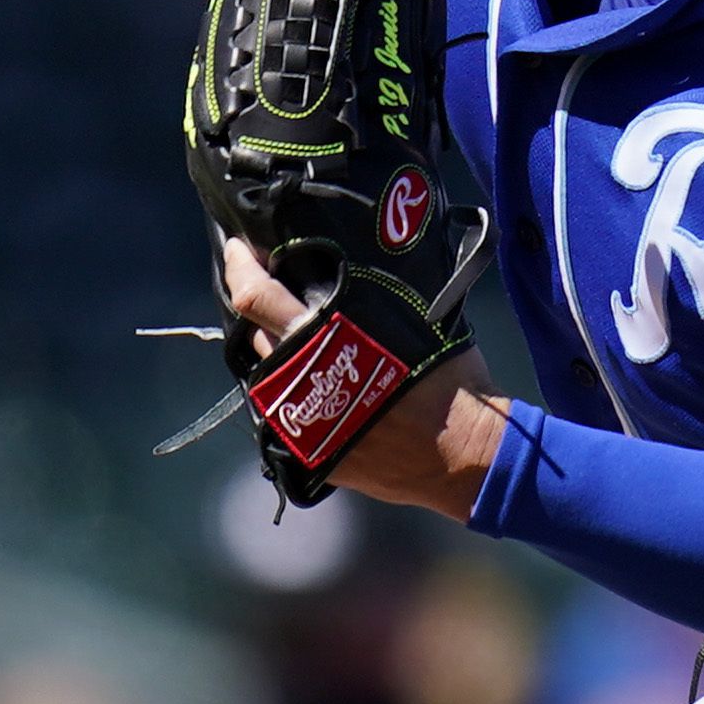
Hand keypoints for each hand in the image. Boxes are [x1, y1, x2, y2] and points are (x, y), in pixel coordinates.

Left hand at [217, 232, 508, 516]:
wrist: (464, 455)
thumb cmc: (451, 383)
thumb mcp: (417, 323)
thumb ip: (374, 304)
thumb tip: (358, 274)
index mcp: (326, 337)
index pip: (256, 297)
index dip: (240, 267)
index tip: (239, 249)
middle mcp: (301, 378)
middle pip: (253, 334)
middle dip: (255, 309)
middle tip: (268, 288)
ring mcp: (300, 420)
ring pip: (266, 376)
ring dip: (275, 353)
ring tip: (297, 339)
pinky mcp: (309, 454)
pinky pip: (286, 415)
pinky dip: (294, 394)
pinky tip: (316, 385)